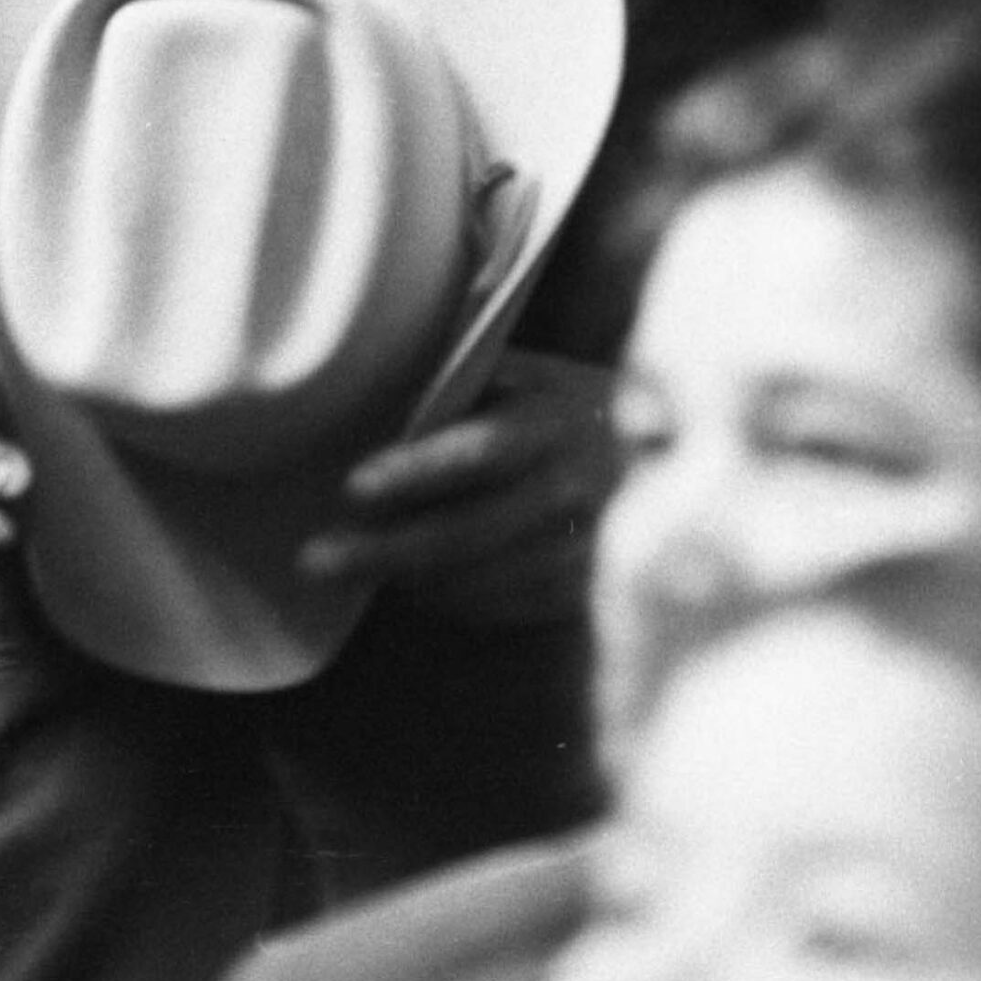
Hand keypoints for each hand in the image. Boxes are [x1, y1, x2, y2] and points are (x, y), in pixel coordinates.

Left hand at [298, 347, 617, 624]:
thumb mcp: (530, 375)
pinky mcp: (576, 592)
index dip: (415, 473)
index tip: (353, 487)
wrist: (664, 462)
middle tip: (315, 559)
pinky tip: (404, 584)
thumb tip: (381, 387)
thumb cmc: (569, 403)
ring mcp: (577, 552)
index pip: (478, 454)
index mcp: (553, 426)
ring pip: (474, 579)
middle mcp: (569, 493)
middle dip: (383, 551)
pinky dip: (443, 599)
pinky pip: (496, 606)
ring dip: (403, 579)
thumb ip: (467, 382)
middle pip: (463, 534)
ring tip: (343, 569)